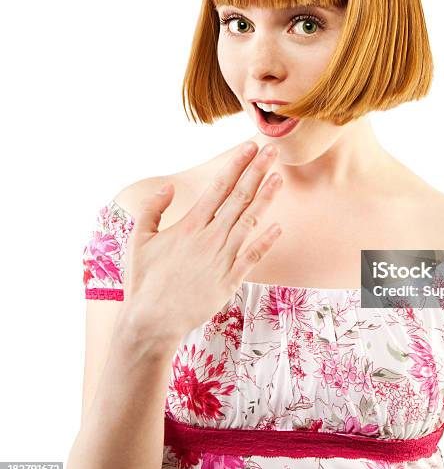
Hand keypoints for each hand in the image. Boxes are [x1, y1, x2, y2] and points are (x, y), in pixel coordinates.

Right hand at [122, 141, 282, 344]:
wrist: (151, 320)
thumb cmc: (144, 280)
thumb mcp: (139, 239)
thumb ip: (153, 209)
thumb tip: (168, 187)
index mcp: (190, 225)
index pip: (219, 187)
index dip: (236, 165)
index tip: (249, 147)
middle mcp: (210, 237)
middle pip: (239, 197)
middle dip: (257, 171)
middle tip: (272, 150)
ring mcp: (222, 258)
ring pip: (250, 221)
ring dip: (266, 198)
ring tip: (279, 177)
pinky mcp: (230, 280)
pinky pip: (253, 256)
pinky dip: (266, 241)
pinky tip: (279, 227)